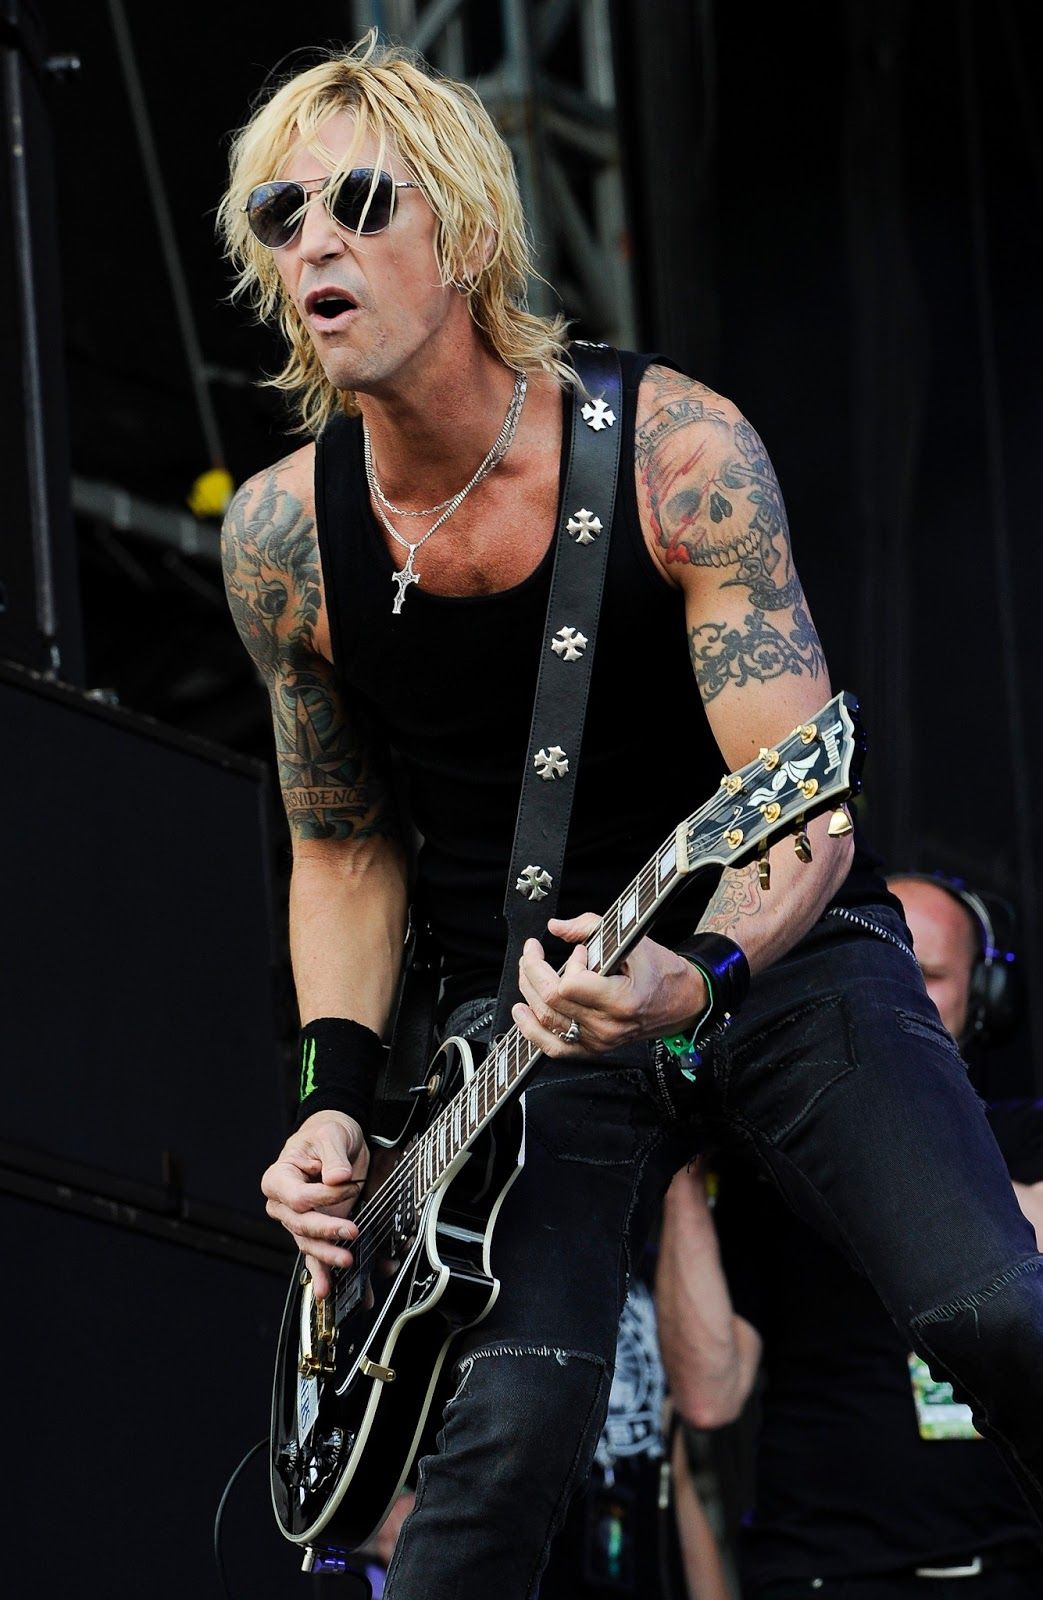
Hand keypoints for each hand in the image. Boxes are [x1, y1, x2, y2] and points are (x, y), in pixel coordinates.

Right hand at [262, 1109, 369, 1298]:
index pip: (297, 1197)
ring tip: (348, 1262)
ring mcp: (299, 1222)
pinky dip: (326, 1272)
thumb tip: (338, 1178)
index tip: (348, 1186)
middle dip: (327, 1232)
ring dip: (328, 1258)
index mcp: (279, 1179)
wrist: (335, 1140)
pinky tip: (330, 1289)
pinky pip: (318, 1255)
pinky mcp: (316, 1232)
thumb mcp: (331, 1134)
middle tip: (352, 1233)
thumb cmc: (326, 1133)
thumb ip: (333, 1156)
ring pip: (309, 1245)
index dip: (322, 1197)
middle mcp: (283, 1205)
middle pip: (301, 1226)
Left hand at [512, 912, 706, 1057]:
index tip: (580, 951)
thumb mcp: (634, 940)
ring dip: (528, 992)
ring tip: (527, 972)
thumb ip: (591, 927)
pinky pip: (555, 1047)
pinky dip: (532, 1031)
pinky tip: (522, 1012)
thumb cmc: (662, 971)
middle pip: (551, 1002)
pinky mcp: (594, 1048)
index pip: (570, 986)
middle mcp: (608, 1027)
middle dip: (533, 971)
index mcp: (622, 1001)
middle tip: (533, 951)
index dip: (567, 964)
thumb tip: (555, 927)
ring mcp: (599, 1041)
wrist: (683, 1001)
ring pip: (547, 1022)